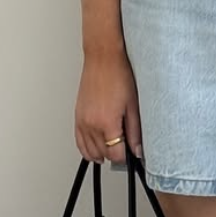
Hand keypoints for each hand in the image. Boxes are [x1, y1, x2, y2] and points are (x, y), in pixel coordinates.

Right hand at [75, 51, 142, 165]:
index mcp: (106, 122)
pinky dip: (87, 148)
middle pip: (102, 153)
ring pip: (89, 151)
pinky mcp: (77, 117)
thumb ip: (135, 131)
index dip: (126, 157)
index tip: (132, 153)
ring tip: (113, 150)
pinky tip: (96, 148)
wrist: (102, 59)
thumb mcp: (133, 105)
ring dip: (101, 153)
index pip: (115, 154)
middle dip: (115, 154)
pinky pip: (79, 141)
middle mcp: (91, 124)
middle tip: (126, 148)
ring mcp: (82, 121)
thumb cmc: (118, 75)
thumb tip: (137, 149)